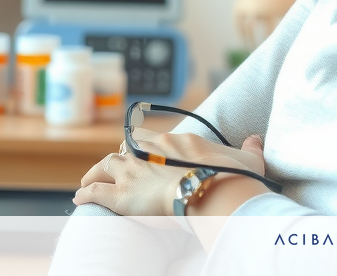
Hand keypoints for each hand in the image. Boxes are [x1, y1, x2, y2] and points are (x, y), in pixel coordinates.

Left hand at [74, 131, 266, 215]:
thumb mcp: (247, 159)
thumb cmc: (232, 177)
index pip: (152, 138)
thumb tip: (256, 140)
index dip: (145, 145)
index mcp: (177, 141)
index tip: (142, 151)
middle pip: (126, 148)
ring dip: (95, 172)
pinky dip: (86, 194)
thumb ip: (250, 149)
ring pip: (105, 165)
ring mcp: (134, 172)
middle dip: (118, 157)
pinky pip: (96, 192)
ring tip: (88, 181)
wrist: (214, 191)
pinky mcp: (122, 195)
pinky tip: (79, 198)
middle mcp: (150, 152)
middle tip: (113, 167)